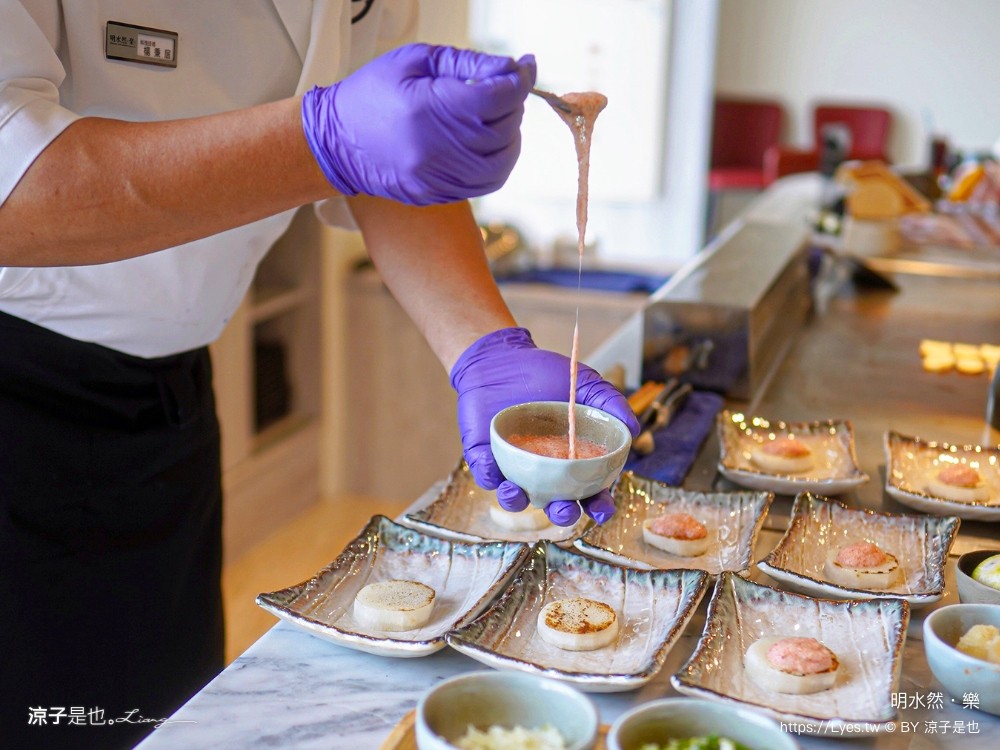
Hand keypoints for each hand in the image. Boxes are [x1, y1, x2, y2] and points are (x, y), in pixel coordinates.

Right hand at [301, 43, 535, 204]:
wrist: (334, 143)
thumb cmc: (371, 94)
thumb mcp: (414, 61)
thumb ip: (467, 63)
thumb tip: (511, 69)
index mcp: (428, 108)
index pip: (497, 97)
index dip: (519, 80)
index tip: (523, 68)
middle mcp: (435, 149)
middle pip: (503, 129)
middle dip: (514, 105)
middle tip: (506, 89)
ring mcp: (436, 177)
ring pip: (501, 162)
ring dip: (511, 136)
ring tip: (498, 117)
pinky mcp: (436, 194)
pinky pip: (485, 183)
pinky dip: (498, 162)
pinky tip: (488, 143)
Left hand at [451, 328, 639, 525]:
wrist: (504, 356)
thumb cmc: (546, 374)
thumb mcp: (584, 384)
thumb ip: (610, 402)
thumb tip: (633, 429)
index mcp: (571, 460)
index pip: (589, 491)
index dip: (598, 505)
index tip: (601, 508)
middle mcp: (543, 470)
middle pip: (555, 503)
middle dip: (561, 513)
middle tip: (565, 509)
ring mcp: (513, 465)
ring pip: (516, 497)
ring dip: (518, 501)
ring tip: (519, 493)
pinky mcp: (484, 456)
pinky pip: (485, 474)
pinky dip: (490, 476)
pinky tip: (496, 473)